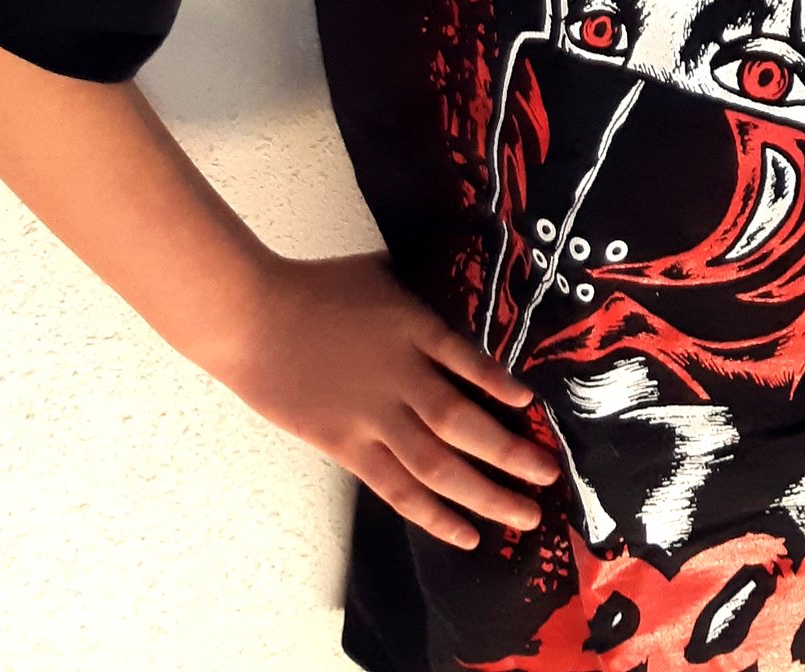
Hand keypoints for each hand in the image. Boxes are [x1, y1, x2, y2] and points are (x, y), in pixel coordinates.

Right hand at [214, 249, 560, 548]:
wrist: (255, 318)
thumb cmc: (316, 288)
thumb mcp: (381, 273)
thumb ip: (419, 290)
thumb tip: (455, 281)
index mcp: (415, 328)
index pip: (471, 363)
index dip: (502, 387)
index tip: (534, 408)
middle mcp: (402, 377)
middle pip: (465, 424)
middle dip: (513, 454)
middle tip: (549, 475)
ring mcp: (374, 417)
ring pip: (439, 466)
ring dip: (487, 493)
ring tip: (525, 514)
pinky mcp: (347, 446)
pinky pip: (399, 489)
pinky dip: (435, 514)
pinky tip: (466, 532)